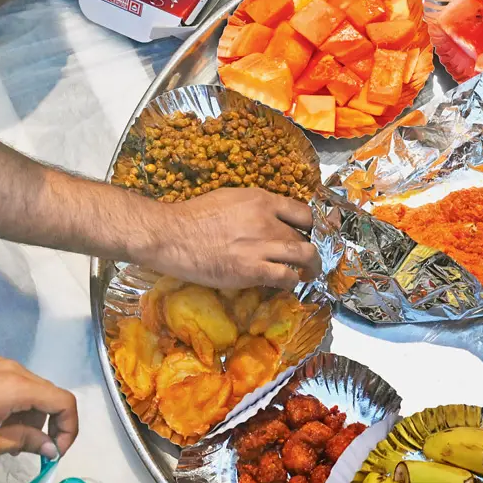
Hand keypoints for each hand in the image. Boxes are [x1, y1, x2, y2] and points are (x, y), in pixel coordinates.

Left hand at [0, 358, 76, 460]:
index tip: (56, 451)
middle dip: (49, 426)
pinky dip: (17, 407)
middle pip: (50, 396)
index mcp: (18, 387)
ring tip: (8, 440)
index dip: (69, 428)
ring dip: (31, 418)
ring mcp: (0, 366)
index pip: (64, 402)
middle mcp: (15, 370)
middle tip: (33, 451)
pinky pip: (15, 386)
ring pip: (33, 392)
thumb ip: (25, 442)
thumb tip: (51, 447)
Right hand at [143, 187, 321, 289]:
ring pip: (305, 255)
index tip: (307, 235)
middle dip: (308, 248)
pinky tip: (287, 284)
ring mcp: (261, 246)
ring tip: (309, 273)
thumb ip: (255, 207)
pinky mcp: (252, 270)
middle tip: (306, 259)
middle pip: (304, 236)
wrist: (171, 235)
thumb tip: (271, 218)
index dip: (309, 226)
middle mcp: (267, 221)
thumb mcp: (230, 198)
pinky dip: (291, 282)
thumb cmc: (194, 216)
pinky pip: (286, 277)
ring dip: (311, 267)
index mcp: (262, 200)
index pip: (303, 212)